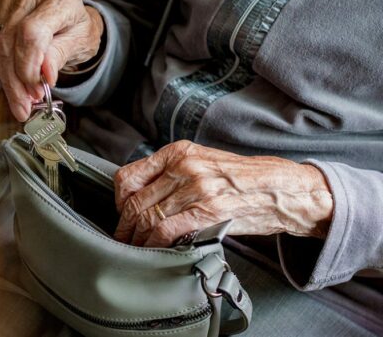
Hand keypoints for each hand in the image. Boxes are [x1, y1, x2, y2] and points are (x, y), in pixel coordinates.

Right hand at [0, 0, 103, 120]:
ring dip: (5, 78)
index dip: (28, 65)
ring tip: (20, 97)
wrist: (65, 19)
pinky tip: (10, 79)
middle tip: (25, 105)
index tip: (35, 90)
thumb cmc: (74, 30)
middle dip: (16, 80)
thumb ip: (60, 56)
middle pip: (11, 42)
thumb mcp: (79, 44)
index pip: (32, 32)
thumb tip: (45, 74)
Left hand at [114, 141, 333, 246]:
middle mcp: (184, 166)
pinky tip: (154, 251)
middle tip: (123, 240)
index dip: (118, 201)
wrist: (283, 189)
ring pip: (147, 217)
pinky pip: (166, 229)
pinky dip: (154, 244)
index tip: (122, 214)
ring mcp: (196, 188)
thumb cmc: (242, 180)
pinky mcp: (208, 210)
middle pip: (134, 201)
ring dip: (136, 239)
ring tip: (135, 249)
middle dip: (124, 227)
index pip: (128, 176)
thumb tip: (141, 198)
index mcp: (178, 152)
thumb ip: (171, 175)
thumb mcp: (202, 164)